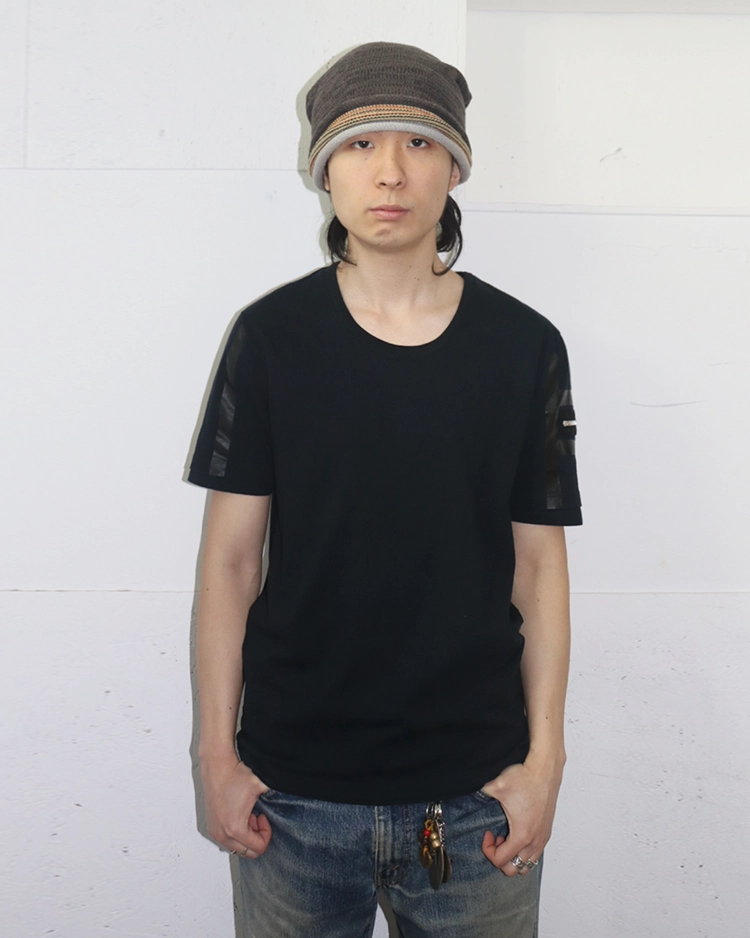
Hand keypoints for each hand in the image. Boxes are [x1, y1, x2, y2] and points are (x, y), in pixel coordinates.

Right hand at [200, 756, 272, 858]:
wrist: (217, 766)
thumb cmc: (236, 775)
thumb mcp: (261, 786)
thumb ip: (279, 794)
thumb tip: (295, 793)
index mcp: (235, 829)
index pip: (259, 848)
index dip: (266, 832)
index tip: (263, 816)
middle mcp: (222, 834)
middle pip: (247, 852)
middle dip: (256, 836)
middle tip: (256, 816)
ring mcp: (215, 832)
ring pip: (237, 848)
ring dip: (246, 834)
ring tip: (247, 814)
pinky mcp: (211, 827)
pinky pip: (227, 841)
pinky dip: (235, 832)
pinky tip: (237, 813)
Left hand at [479, 758, 562, 876]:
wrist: (544, 768)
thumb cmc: (524, 777)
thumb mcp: (495, 786)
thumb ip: (478, 794)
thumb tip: (466, 792)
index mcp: (522, 835)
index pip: (500, 861)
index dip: (487, 850)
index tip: (487, 834)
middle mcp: (535, 840)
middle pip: (514, 869)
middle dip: (501, 857)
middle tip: (496, 839)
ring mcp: (543, 837)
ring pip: (528, 864)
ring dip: (514, 856)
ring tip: (507, 837)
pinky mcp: (547, 831)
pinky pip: (536, 854)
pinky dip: (525, 851)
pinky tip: (518, 831)